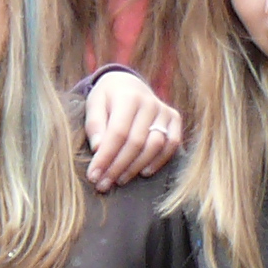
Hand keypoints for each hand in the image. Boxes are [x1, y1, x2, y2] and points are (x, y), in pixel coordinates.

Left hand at [81, 69, 185, 188]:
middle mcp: (150, 103)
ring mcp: (164, 111)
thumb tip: (98, 149)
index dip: (106, 157)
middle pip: (136, 143)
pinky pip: (171, 144)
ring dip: (136, 167)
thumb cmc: (107, 98)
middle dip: (117, 167)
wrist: (127, 83)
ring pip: (155, 145)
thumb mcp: (94, 104)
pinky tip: (143, 172)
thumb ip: (95, 125)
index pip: (117, 133)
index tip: (93, 175)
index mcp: (128, 97)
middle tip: (102, 184)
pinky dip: (159, 161)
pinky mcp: (174, 118)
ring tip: (119, 180)